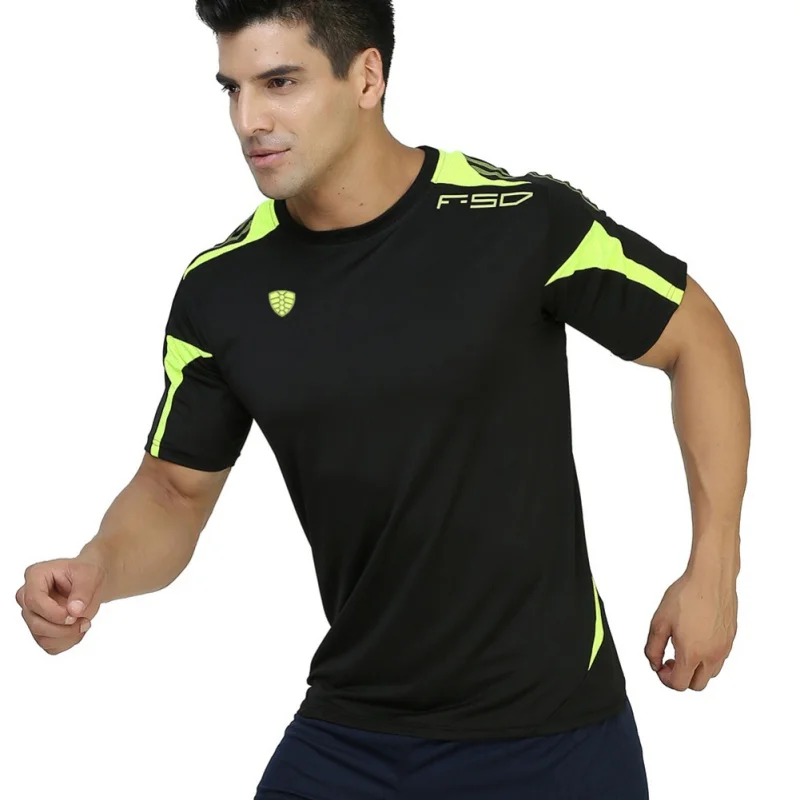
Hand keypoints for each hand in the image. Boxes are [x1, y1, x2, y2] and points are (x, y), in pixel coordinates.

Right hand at [16, 558, 107, 655]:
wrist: (91, 583)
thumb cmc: (87, 574)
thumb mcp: (91, 575)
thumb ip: (83, 592)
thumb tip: (74, 611)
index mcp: (35, 575)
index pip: (33, 601)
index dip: (54, 613)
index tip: (75, 614)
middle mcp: (27, 596)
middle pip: (36, 623)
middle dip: (64, 628)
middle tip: (85, 621)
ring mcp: (31, 615)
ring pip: (42, 638)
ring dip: (68, 636)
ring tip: (84, 622)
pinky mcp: (39, 630)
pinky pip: (49, 646)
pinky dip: (68, 642)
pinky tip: (78, 629)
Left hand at [644, 568, 737, 690]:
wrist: (711, 578)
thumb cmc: (686, 595)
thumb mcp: (659, 622)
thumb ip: (653, 647)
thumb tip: (654, 663)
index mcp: (692, 653)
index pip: (679, 684)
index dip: (665, 679)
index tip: (660, 666)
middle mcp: (712, 655)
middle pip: (697, 685)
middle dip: (681, 677)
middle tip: (671, 660)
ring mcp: (724, 648)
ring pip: (710, 674)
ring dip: (695, 669)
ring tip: (683, 648)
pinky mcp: (731, 639)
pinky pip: (719, 658)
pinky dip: (707, 657)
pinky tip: (696, 638)